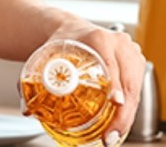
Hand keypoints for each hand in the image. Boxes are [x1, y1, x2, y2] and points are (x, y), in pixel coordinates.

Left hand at [45, 19, 146, 146]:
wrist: (72, 29)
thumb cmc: (62, 42)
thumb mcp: (47, 57)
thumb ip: (34, 82)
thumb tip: (28, 109)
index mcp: (99, 39)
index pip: (112, 64)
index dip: (115, 85)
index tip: (115, 103)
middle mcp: (119, 42)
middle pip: (129, 80)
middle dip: (123, 113)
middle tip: (110, 136)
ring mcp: (130, 50)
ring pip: (137, 86)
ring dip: (128, 114)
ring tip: (114, 134)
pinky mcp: (135, 59)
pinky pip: (138, 85)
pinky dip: (131, 106)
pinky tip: (121, 121)